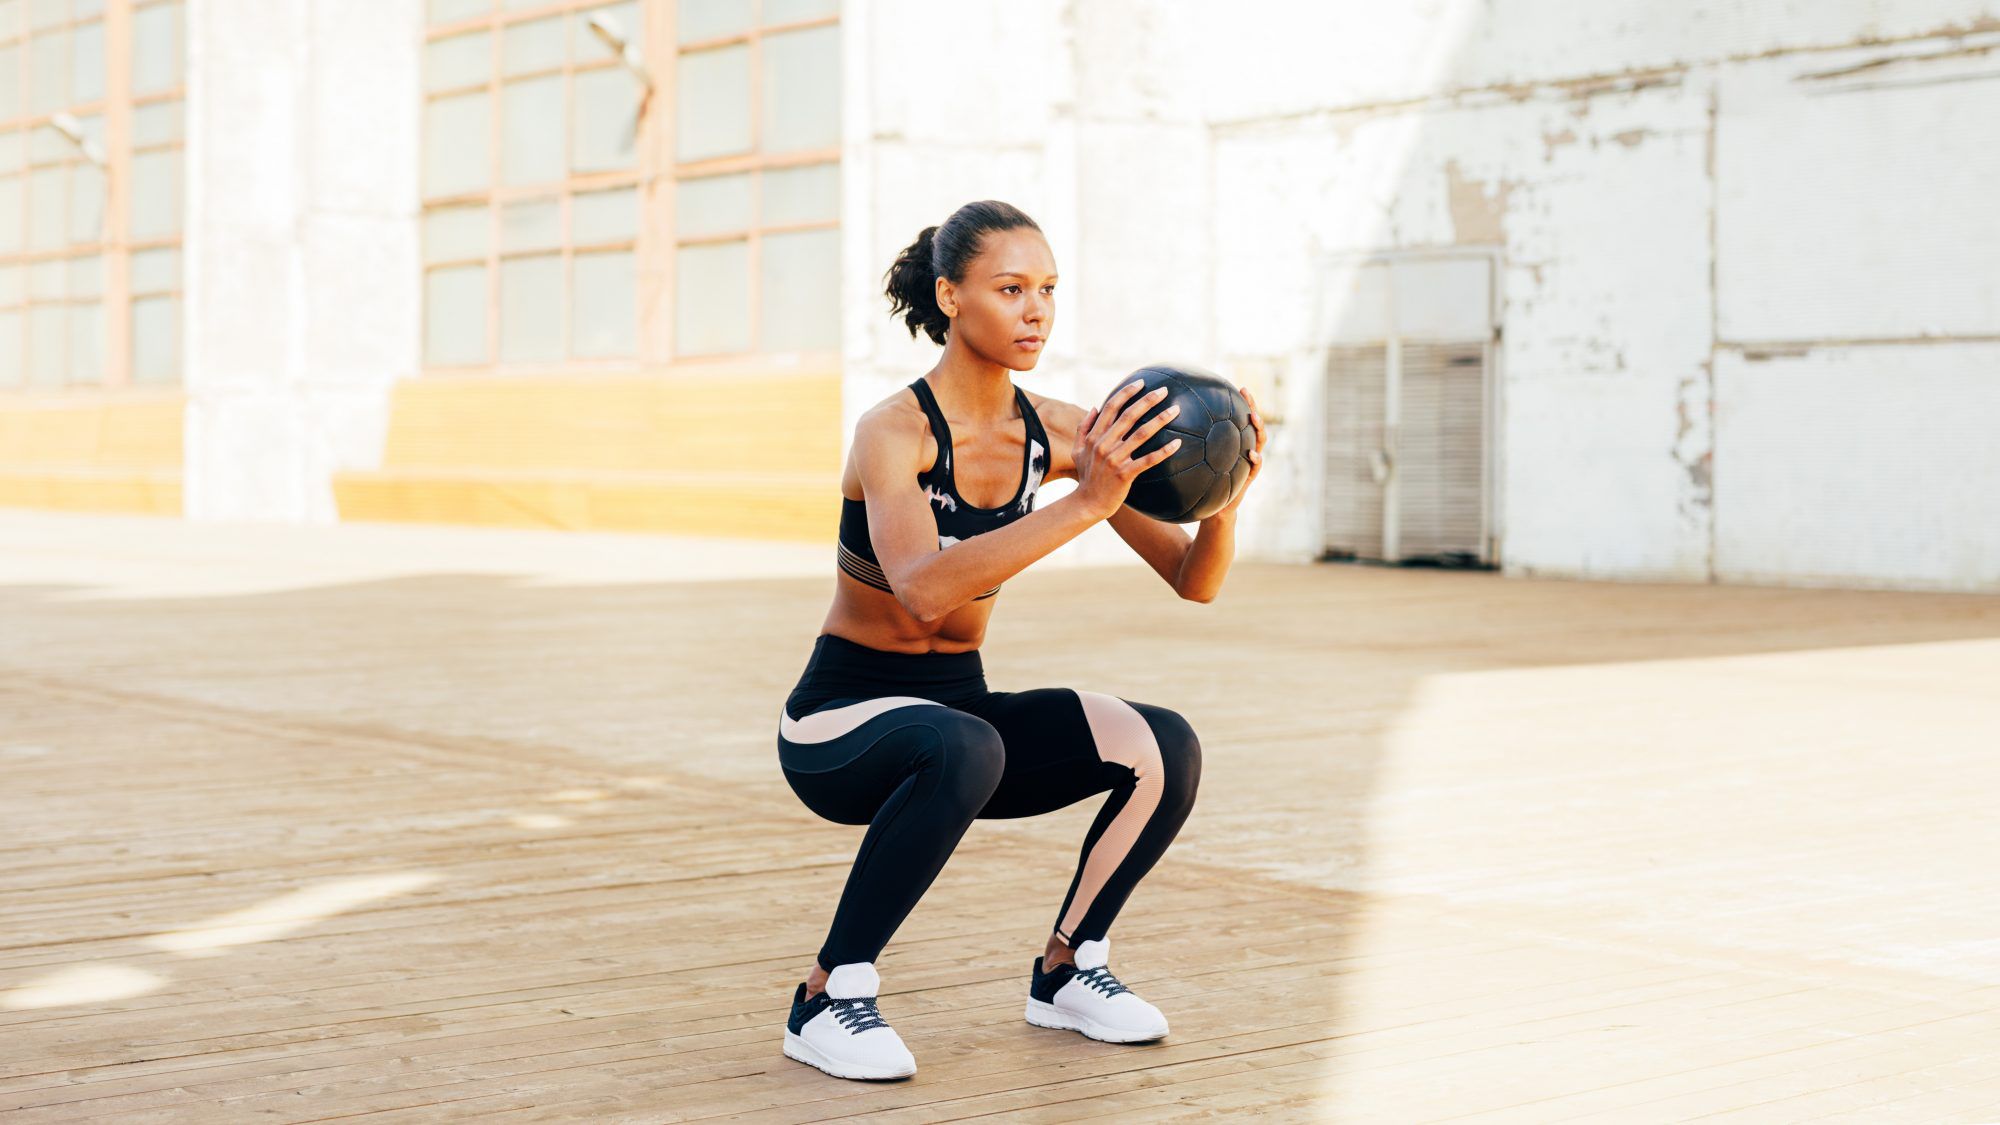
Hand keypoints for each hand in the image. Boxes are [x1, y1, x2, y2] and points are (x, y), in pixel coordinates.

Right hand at [1073, 380, 1183, 520]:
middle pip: (1129, 416)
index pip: (1111, 407)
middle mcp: (1103, 444)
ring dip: (1160, 420)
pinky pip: (1148, 460)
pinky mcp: (1125, 474)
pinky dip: (1163, 451)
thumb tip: (1094, 407)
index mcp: (1094, 436)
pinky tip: (1178, 443)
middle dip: (1148, 400)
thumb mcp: (1077, 451)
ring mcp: (1114, 459)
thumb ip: (1083, 428)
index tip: (1142, 383)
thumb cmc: (1086, 476)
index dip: (1127, 393)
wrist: (1088, 503)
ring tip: (1175, 410)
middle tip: (1165, 390)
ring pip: (1141, 434)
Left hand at [1201, 385, 1267, 523]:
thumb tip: (1167, 427)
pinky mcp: (1249, 478)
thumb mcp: (1195, 464)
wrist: (1214, 509)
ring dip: (1258, 429)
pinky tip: (1251, 454)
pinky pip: (1256, 467)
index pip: (1239, 419)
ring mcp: (1249, 463)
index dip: (1241, 403)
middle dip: (1252, 407)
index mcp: (1232, 444)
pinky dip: (1256, 460)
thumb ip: (1188, 447)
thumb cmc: (1202, 484)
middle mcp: (1243, 449)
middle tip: (1246, 393)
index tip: (1238, 387)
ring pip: (1259, 442)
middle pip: (1252, 425)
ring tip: (1253, 418)